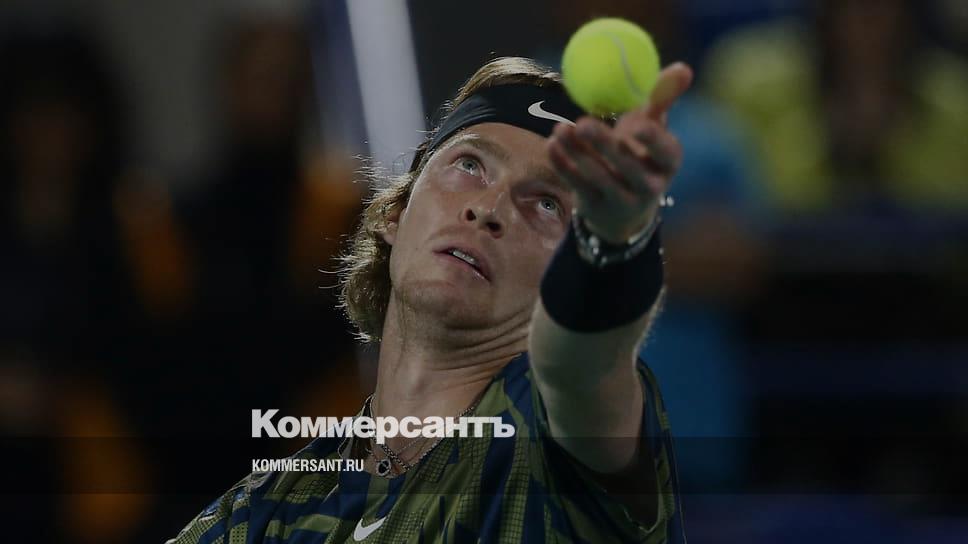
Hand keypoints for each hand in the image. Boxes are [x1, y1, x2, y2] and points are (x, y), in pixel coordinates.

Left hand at [548, 62, 693, 243]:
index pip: (666, 153)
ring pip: (598, 177)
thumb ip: (662, 96)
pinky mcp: (596, 207)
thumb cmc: (639, 151)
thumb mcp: (652, 125)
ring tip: (560, 129)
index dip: (654, 141)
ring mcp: (622, 200)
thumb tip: (683, 68)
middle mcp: (650, 186)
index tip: (638, 124)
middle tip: (583, 123)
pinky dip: (563, 165)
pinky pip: (577, 185)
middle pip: (628, 166)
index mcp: (668, 162)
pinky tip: (552, 144)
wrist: (622, 205)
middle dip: (604, 145)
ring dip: (577, 152)